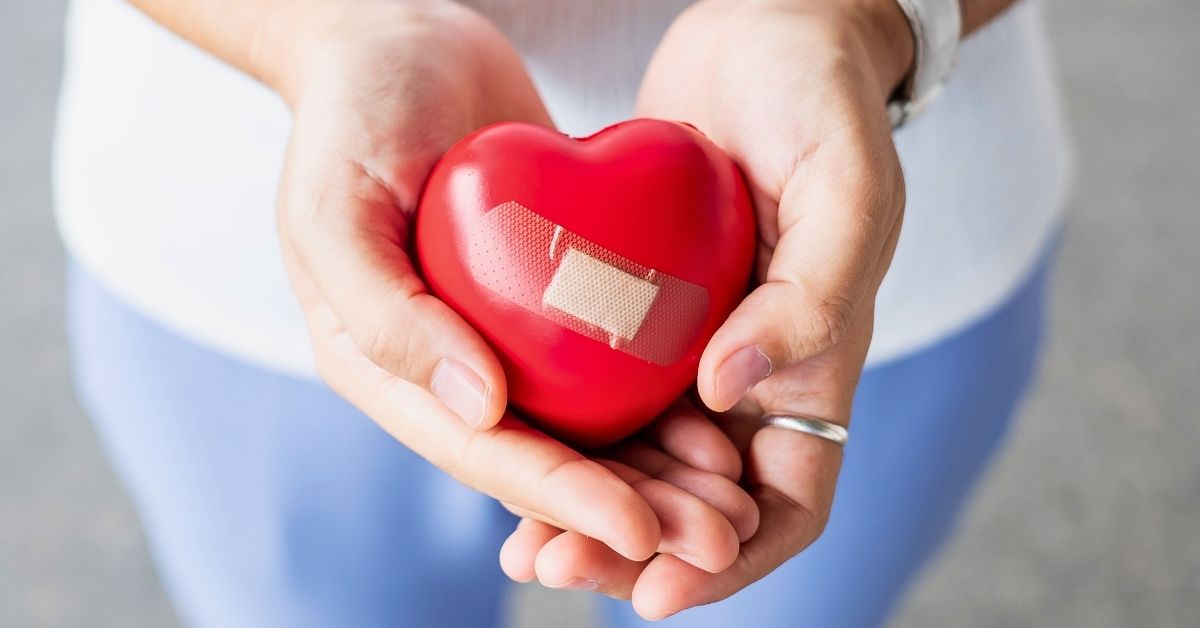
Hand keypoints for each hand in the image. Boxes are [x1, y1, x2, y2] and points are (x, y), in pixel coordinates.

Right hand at [271, 0, 754, 571]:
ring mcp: (498, 334)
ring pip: (586, 426)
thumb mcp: (337, 208)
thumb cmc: (350, 114)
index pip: (481, 451)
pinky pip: (604, 363)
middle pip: (545, 459)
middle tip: (715, 536)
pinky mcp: (545, 298)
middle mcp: (447, 366)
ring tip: (732, 504)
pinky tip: (718, 420)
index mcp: (385, 366)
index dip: (562, 498)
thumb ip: (388, 315)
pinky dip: (657, 401)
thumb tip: (478, 408)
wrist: (397, 37)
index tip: (639, 530)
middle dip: (629, 506)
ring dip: (657, 472)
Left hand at [497, 0, 911, 617]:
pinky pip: (606, 390)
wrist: (770, 27)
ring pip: (643, 458)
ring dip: (588, 504)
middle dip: (633, 547)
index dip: (728, 561)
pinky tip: (508, 440)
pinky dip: (568, 432)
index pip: (786, 505)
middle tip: (551, 561)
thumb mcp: (844, 185)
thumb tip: (734, 391)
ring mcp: (696, 342)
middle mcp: (754, 372)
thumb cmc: (823, 100)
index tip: (653, 590)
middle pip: (700, 502)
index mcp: (818, 367)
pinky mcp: (644, 306)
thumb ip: (813, 294)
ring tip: (519, 536)